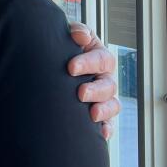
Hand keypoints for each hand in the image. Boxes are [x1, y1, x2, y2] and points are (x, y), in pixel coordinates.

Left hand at [69, 22, 120, 140]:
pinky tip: (102, 134)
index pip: (101, 59)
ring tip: (92, 115)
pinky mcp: (99, 115)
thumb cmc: (63, 50)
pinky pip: (109, 124)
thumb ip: (76, 32)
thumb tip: (80, 36)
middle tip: (80, 93)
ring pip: (113, 105)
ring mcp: (104, 98)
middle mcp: (104, 78)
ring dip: (104, 110)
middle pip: (109, 85)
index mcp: (99, 57)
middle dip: (96, 90)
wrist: (53, 67)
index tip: (71, 68)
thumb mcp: (68, 37)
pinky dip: (107, 129)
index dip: (88, 63)